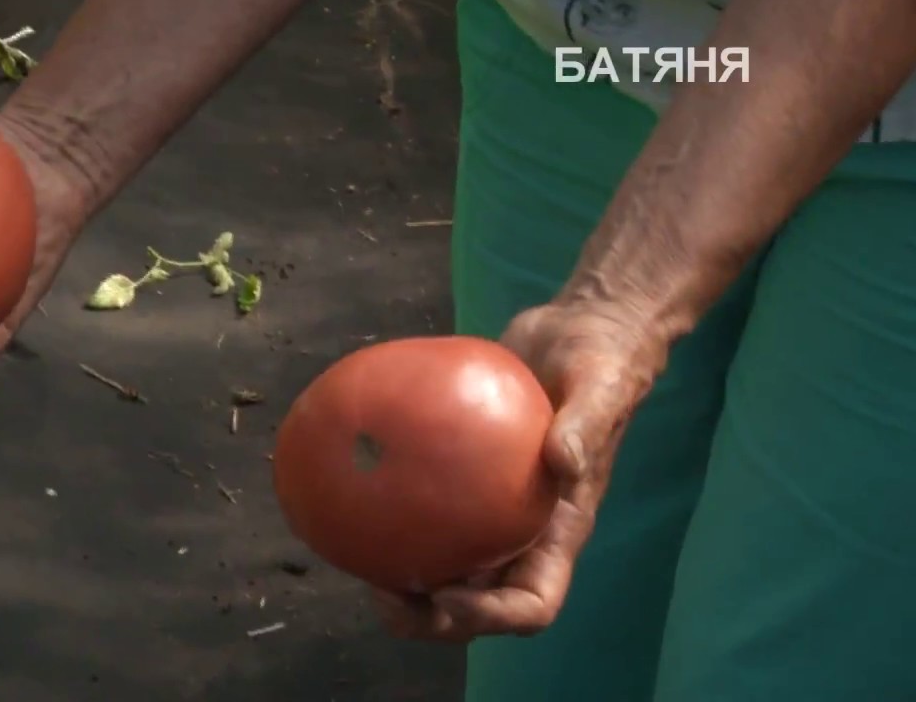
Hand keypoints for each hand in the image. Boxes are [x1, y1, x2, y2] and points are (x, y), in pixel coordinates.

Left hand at [373, 299, 668, 641]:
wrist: (579, 332)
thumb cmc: (603, 363)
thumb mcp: (603, 385)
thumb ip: (586, 424)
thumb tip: (562, 458)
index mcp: (560, 532)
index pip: (533, 603)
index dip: (492, 617)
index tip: (448, 597)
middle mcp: (522, 532)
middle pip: (477, 603)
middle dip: (430, 616)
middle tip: (381, 593)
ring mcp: (488, 508)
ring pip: (442, 564)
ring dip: (400, 579)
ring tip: (354, 562)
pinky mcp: (460, 474)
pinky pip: (423, 503)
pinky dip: (386, 509)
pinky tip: (347, 486)